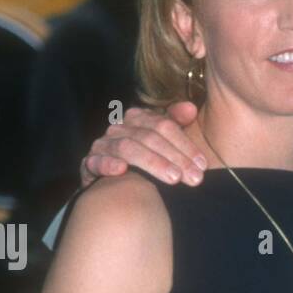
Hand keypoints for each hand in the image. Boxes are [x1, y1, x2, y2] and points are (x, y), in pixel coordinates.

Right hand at [81, 102, 204, 188]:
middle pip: (149, 137)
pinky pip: (96, 161)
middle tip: (194, 178)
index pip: (164, 126)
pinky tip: (122, 170)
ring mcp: (103, 145)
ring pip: (128, 148)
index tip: (202, 165)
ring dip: (153, 163)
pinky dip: (107, 164)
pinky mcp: (90, 163)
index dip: (185, 144)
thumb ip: (177, 123)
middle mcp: (119, 128)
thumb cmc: (145, 160)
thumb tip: (191, 108)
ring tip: (174, 178)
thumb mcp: (164, 141)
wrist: (114, 184)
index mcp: (138, 119)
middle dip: (175, 158)